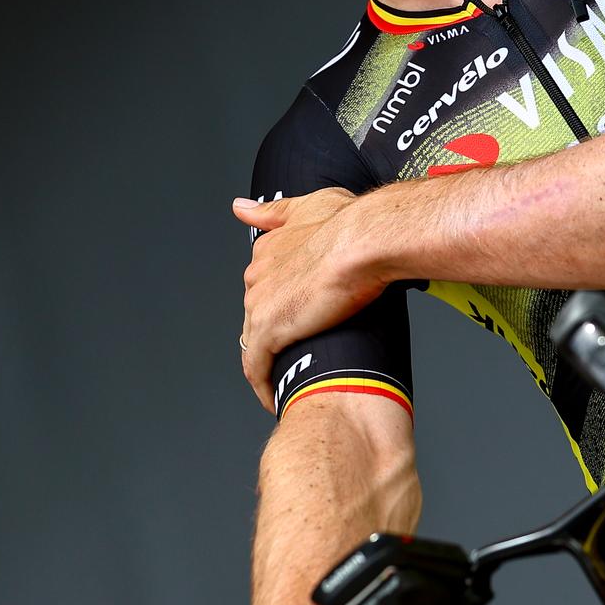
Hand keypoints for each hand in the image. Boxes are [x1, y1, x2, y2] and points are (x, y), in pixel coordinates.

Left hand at [234, 188, 389, 411]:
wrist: (365, 241)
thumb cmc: (350, 223)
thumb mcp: (310, 205)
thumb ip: (274, 210)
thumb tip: (240, 208)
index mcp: (267, 250)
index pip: (264, 284)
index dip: (281, 301)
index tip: (299, 315)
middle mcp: (256, 277)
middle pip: (257, 313)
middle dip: (275, 332)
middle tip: (303, 348)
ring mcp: (259, 305)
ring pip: (253, 342)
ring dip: (270, 360)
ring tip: (294, 376)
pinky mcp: (268, 332)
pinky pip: (256, 368)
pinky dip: (263, 386)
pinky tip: (275, 399)